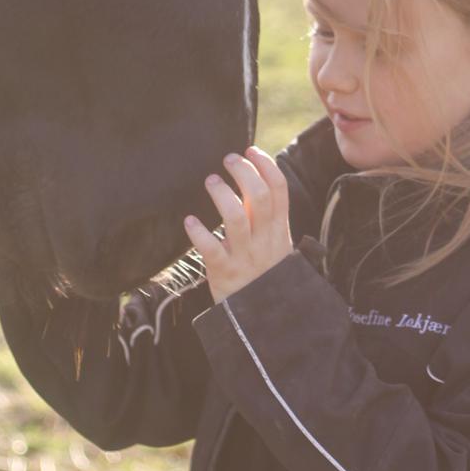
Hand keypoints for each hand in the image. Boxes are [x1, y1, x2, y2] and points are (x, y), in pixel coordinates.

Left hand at [184, 146, 292, 304]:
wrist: (263, 320)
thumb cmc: (263, 273)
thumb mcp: (274, 244)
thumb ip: (265, 216)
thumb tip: (251, 178)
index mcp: (279, 230)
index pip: (279, 190)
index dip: (266, 165)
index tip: (250, 150)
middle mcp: (264, 240)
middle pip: (259, 197)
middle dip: (244, 172)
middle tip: (228, 159)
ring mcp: (245, 257)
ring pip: (236, 218)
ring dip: (222, 195)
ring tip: (211, 181)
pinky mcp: (224, 273)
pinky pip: (211, 249)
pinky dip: (199, 233)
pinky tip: (189, 221)